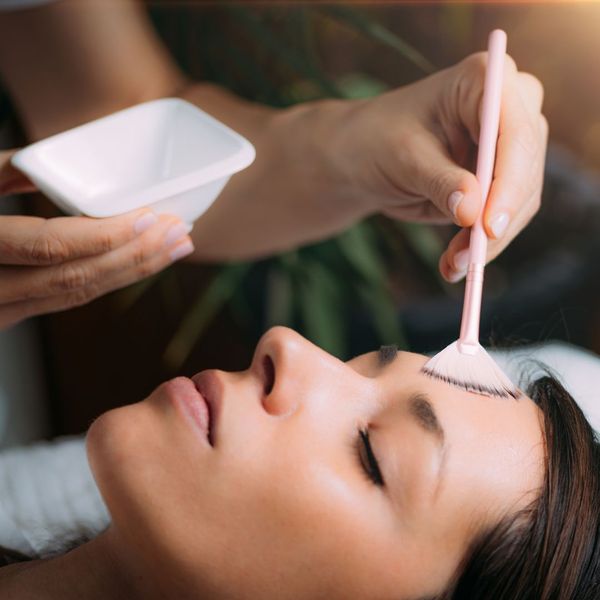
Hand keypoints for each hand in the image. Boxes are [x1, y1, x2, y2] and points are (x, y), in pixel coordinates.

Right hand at [0, 152, 193, 327]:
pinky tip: (138, 262)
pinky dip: (109, 279)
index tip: (150, 217)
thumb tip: (64, 162)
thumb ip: (9, 171)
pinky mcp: (14, 311)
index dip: (106, 235)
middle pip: (77, 278)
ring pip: (78, 294)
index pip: (51, 247)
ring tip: (173, 248)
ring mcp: (2, 309)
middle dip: (136, 255)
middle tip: (178, 232)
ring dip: (132, 271)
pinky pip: (69, 297)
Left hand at [328, 53, 546, 280]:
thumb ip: (440, 181)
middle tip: (467, 259)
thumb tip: (473, 212)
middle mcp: (507, 107)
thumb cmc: (379, 141)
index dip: (508, 182)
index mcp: (482, 80)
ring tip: (453, 266)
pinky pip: (503, 216)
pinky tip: (454, 264)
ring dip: (488, 241)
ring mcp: (508, 145)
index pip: (515, 131)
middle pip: (524, 169)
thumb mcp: (403, 158)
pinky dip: (480, 245)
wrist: (366, 157)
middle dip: (497, 220)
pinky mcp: (500, 178)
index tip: (488, 226)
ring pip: (520, 200)